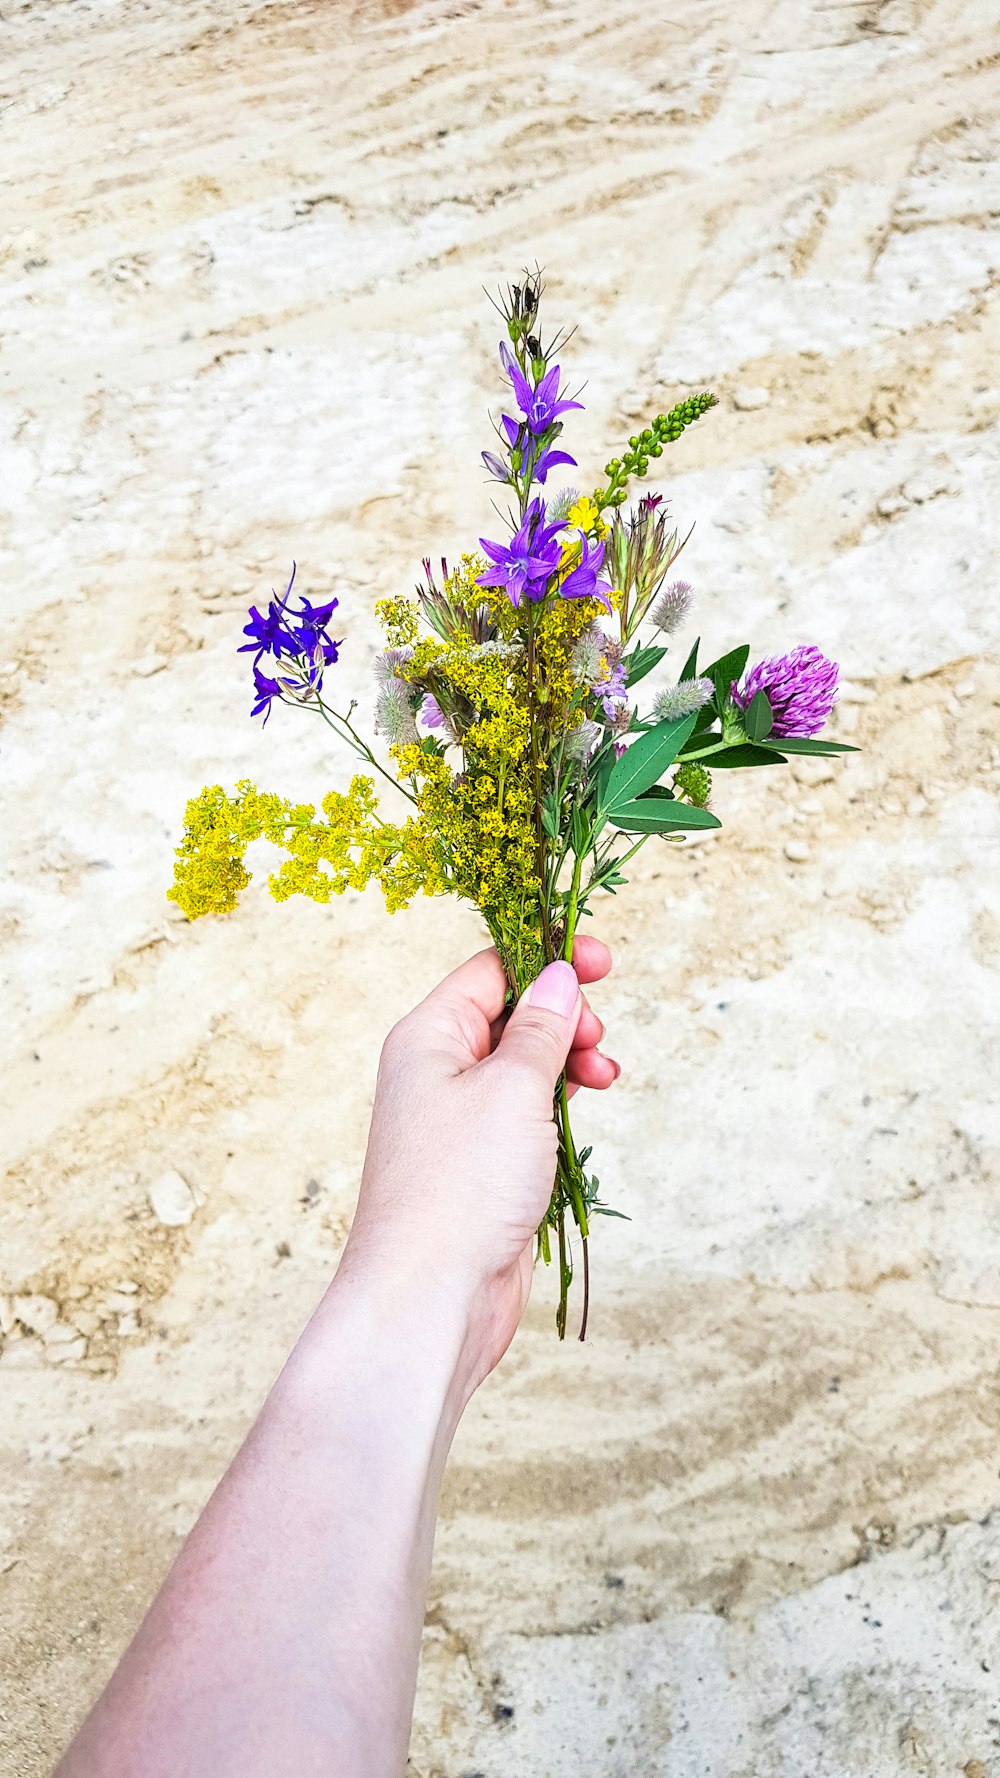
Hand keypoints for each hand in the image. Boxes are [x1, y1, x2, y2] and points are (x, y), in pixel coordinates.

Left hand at [340, 937, 617, 1388]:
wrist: (430, 1296)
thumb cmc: (459, 1186)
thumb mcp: (512, 1088)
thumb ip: (541, 1028)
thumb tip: (558, 976)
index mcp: (428, 1036)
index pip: (491, 970)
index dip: (547, 959)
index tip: (602, 963)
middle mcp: (436, 1071)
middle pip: (510, 1014)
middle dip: (564, 1017)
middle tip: (598, 1038)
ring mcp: (460, 1119)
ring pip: (524, 1065)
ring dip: (569, 1061)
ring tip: (604, 1077)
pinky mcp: (483, 1163)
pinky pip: (527, 1113)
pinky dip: (560, 1105)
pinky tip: (586, 1109)